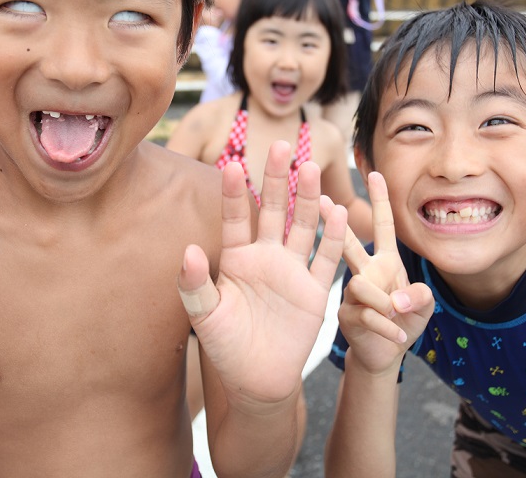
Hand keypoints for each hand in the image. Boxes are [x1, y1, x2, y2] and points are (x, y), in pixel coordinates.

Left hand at [177, 141, 345, 407]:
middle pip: (274, 209)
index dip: (234, 193)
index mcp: (236, 258)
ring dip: (308, 198)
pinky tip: (338, 212)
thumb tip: (187, 251)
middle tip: (280, 144)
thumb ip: (195, 285)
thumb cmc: (225, 347)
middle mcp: (266, 257)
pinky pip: (326, 260)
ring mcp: (292, 271)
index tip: (231, 164)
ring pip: (303, 226)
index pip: (235, 218)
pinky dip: (333, 238)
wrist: (256, 380)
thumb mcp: (204, 316)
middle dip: (277, 178)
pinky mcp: (315, 291)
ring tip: (310, 167)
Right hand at [322, 172, 432, 375]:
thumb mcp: (423, 307)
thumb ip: (420, 297)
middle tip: (320, 199)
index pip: (383, 225)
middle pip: (349, 243)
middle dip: (333, 220)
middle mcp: (365, 272)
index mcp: (385, 262)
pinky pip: (367, 315)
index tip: (375, 173)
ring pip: (361, 286)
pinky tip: (399, 337)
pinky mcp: (346, 314)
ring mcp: (352, 293)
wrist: (385, 354)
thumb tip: (397, 300)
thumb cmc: (404, 323)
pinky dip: (388, 328)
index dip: (380, 200)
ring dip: (386, 305)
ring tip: (398, 318)